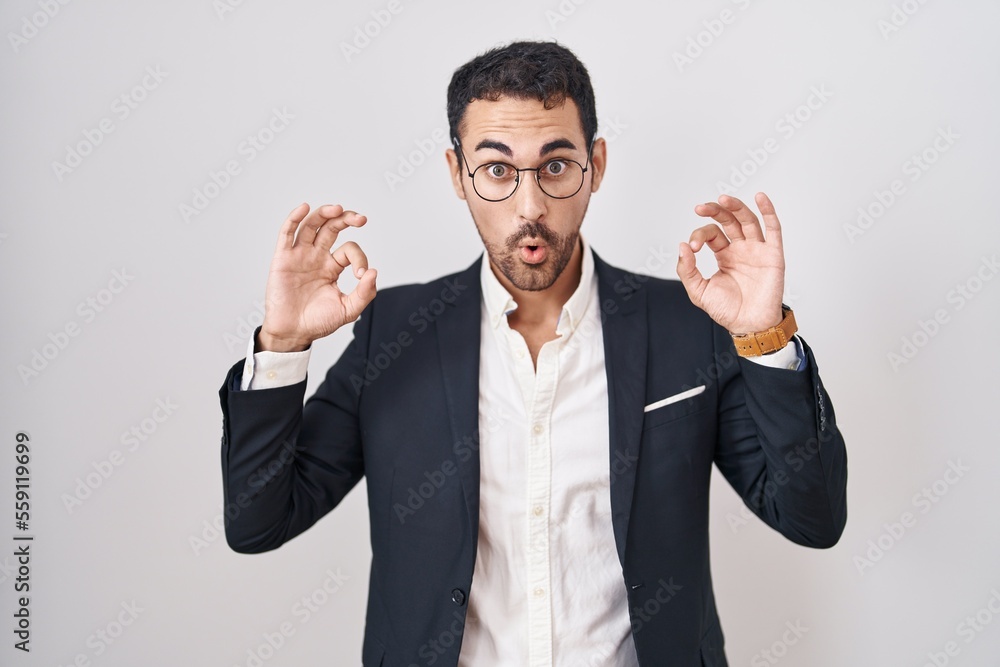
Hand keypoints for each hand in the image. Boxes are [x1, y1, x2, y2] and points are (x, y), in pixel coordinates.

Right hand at [258, 203, 376, 351]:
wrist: (293, 333)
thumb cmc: (318, 322)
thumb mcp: (348, 310)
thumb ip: (364, 293)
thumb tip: (373, 272)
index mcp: (333, 267)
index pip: (350, 251)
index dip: (359, 259)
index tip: (360, 277)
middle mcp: (317, 257)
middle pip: (331, 228)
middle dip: (346, 219)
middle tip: (361, 219)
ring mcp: (300, 255)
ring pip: (311, 225)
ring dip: (324, 213)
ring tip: (337, 209)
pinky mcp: (283, 258)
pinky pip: (287, 233)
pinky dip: (294, 218)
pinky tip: (305, 208)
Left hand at [676, 192, 783, 333]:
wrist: (749, 326)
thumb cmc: (727, 310)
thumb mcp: (699, 290)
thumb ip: (687, 269)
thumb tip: (682, 245)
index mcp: (724, 255)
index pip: (712, 234)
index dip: (699, 235)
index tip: (692, 247)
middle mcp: (741, 249)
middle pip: (729, 221)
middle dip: (715, 211)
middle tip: (700, 208)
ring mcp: (757, 250)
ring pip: (748, 220)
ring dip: (736, 207)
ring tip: (723, 198)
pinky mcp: (773, 255)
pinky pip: (773, 229)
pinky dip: (769, 211)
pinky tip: (760, 197)